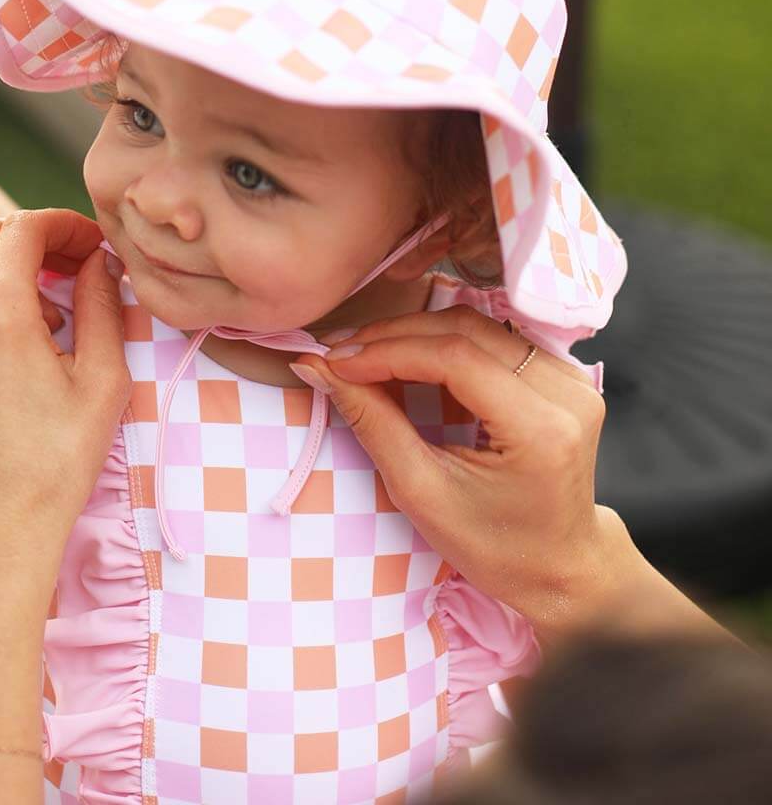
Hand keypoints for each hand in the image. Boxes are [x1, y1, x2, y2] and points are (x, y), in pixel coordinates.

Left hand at [0, 209, 130, 585]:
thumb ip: (103, 308)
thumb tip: (101, 262)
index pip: (24, 229)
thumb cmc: (54, 467)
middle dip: (28, 235)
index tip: (94, 245)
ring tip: (39, 302)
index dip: (65, 225)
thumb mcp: (101, 384)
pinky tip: (8, 337)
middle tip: (70, 264)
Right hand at [293, 305, 630, 636]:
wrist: (559, 566)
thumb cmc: (492, 545)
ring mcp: (573, 380)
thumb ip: (372, 422)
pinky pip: (494, 339)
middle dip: (395, 336)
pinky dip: (444, 342)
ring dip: (416, 333)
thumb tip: (319, 369)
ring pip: (479, 326)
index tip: (336, 361)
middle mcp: (568, 394)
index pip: (455, 359)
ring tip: (366, 353)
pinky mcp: (565, 376)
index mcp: (541, 431)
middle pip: (467, 331)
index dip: (388, 352)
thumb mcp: (422, 492)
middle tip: (342, 352)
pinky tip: (407, 358)